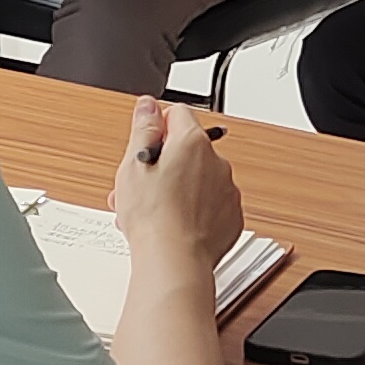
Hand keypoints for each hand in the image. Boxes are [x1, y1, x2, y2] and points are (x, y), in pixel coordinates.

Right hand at [110, 97, 245, 274]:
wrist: (175, 260)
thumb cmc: (153, 217)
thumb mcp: (134, 164)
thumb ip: (143, 128)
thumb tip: (148, 105)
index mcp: (193, 142)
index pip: (176, 113)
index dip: (155, 128)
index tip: (145, 144)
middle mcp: (216, 162)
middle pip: (186, 149)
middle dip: (163, 163)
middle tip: (141, 185)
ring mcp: (226, 190)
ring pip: (197, 178)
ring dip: (176, 187)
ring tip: (152, 210)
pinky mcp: (230, 217)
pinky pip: (210, 203)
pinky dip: (194, 209)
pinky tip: (173, 223)